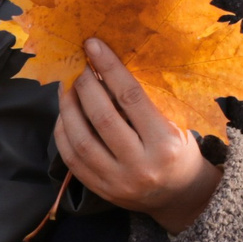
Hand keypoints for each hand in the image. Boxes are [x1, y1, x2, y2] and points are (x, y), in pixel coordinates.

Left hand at [56, 39, 222, 234]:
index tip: (93, 46)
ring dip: (68, 108)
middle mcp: (140, 165)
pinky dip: (63, 133)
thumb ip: (146, 103)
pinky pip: (72, 159)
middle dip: (85, 85)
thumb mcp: (175, 124)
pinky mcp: (100, 190)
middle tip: (77, 65)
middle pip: (102, 118)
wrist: (179, 196)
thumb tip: (108, 68)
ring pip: (81, 140)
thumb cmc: (179, 150)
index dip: (109, 68)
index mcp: (164, 143)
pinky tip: (64, 114)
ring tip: (66, 86)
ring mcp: (117, 181)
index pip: (131, 98)